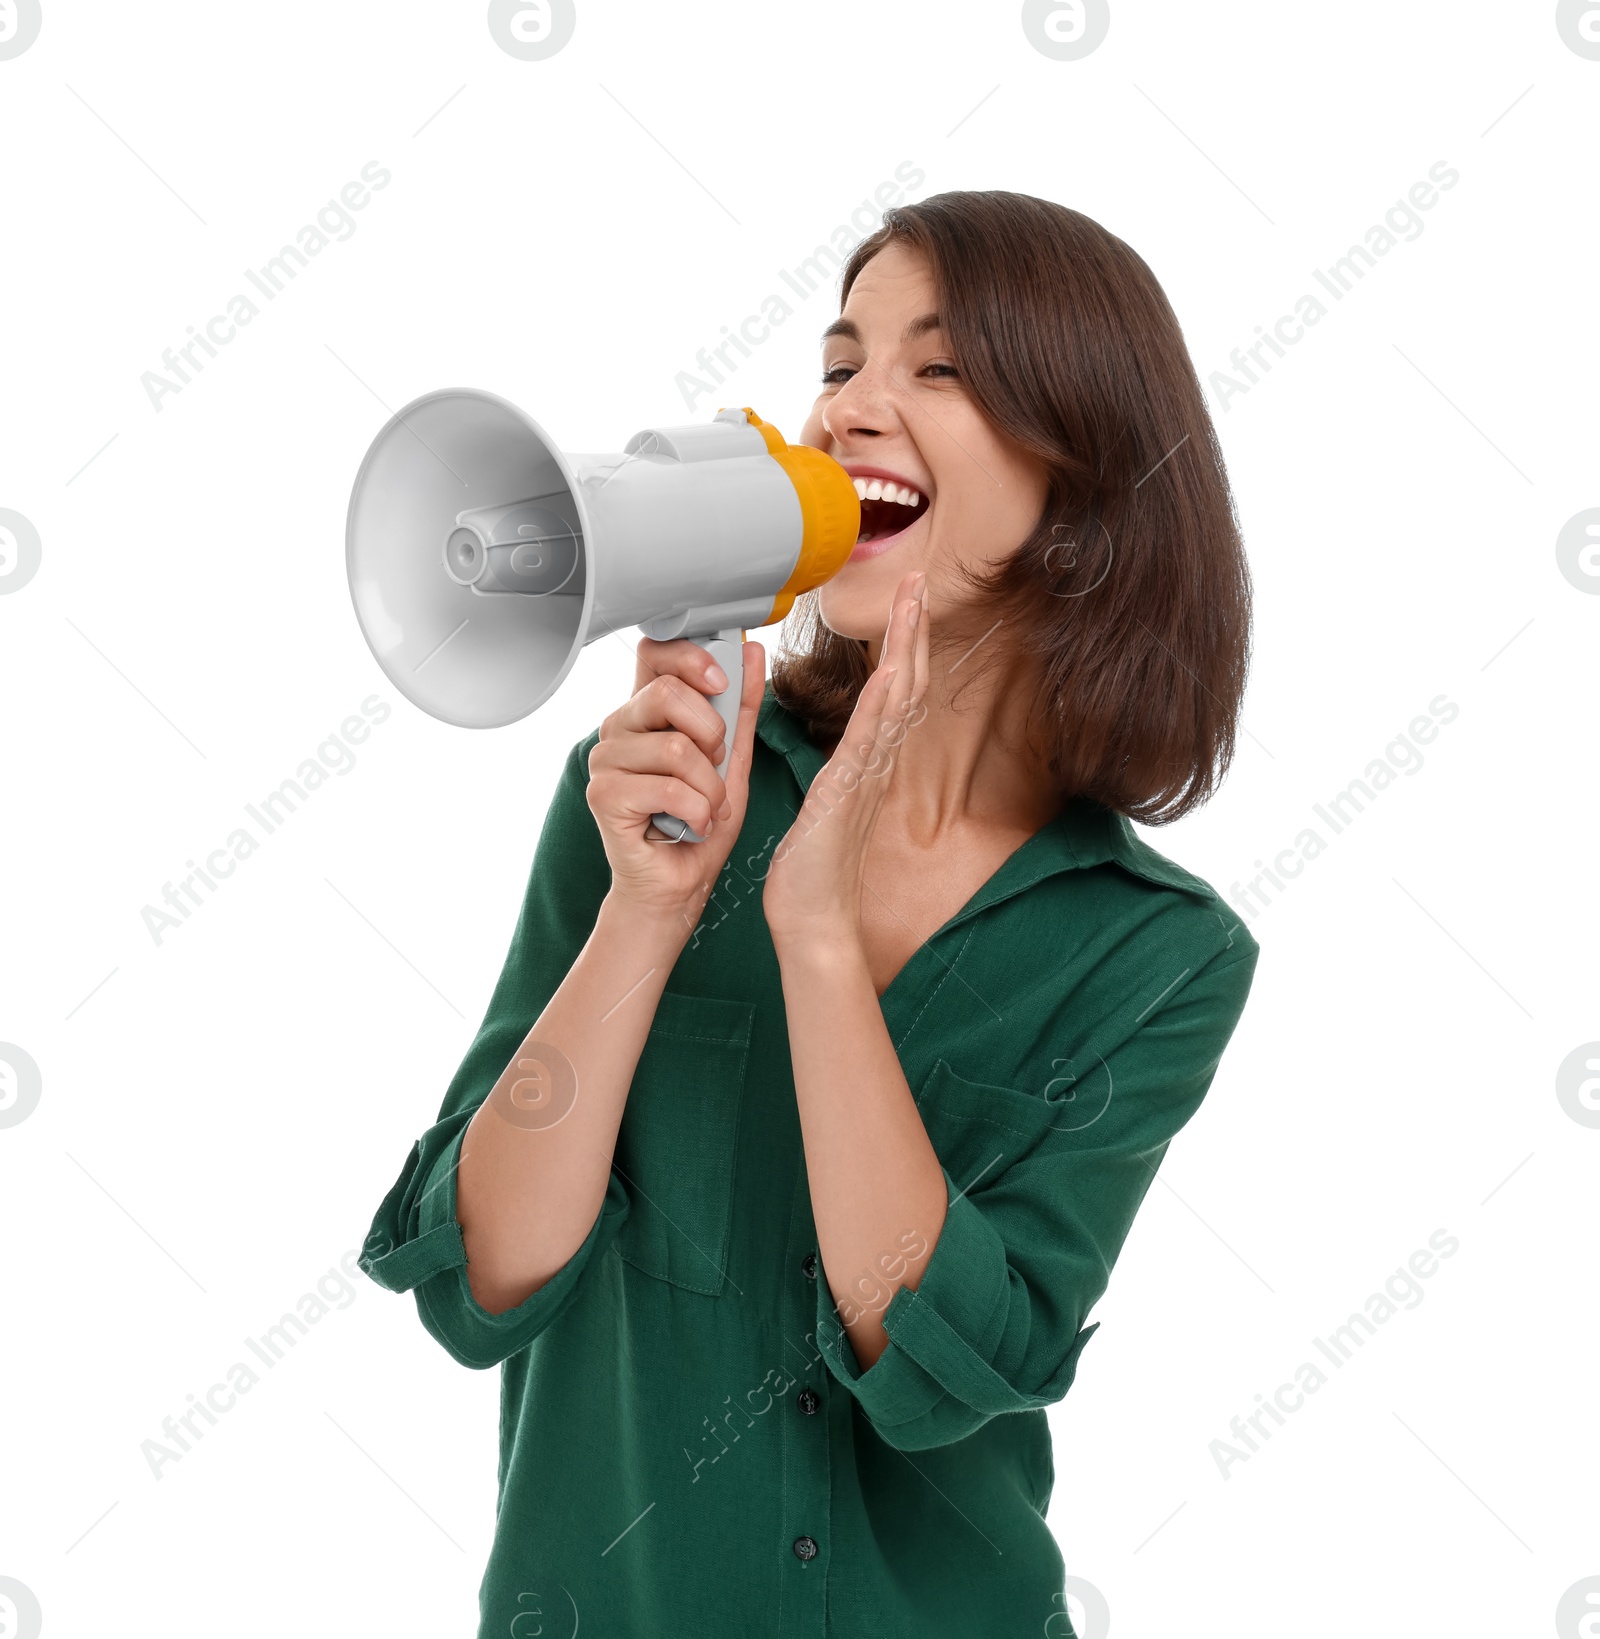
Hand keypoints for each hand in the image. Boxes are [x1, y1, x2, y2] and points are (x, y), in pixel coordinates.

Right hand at [586, 636, 766, 927]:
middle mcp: (619, 728)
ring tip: (706, 807)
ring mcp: (605, 760)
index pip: (655, 652)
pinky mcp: (603, 795)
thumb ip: (741, 706)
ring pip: (676, 748)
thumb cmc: (699, 822)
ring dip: (709, 787)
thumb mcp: (733, 758)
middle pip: (668, 692)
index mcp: (646, 710)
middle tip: (715, 767)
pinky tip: (693, 825)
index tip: (720, 683)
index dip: (691, 658)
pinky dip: (697, 811)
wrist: (680, 885)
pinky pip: (668, 788)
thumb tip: (753, 652)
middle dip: (712, 734)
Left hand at [763, 571, 929, 951]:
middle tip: (918, 578)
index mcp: (866, 763)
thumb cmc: (813, 871)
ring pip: (895, 700)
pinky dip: (883, 705)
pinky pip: (869, 742)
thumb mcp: (826, 805)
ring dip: (904, 647)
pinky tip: (892, 670)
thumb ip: (840, 774)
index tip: (905, 600)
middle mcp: (874, 764)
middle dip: (912, 629)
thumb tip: (846, 754)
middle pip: (904, 682)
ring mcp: (865, 777)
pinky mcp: (847, 795)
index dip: (901, 644)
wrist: (813, 920)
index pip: (891, 691)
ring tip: (911, 599)